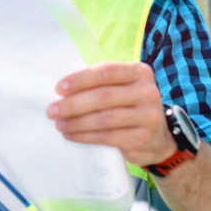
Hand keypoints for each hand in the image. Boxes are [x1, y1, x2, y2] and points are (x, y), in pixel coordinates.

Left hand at [46, 61, 176, 166]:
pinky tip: (71, 135)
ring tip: (59, 124)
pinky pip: (108, 137)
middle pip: (103, 97)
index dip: (80, 80)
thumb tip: (62, 89)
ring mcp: (148, 116)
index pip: (106, 72)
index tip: (58, 88)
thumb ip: (101, 83)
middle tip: (52, 110)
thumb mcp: (122, 88)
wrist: (158, 138)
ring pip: (104, 118)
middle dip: (73, 104)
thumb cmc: (129, 106)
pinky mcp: (144, 138)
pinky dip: (85, 136)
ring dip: (76, 122)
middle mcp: (148, 92)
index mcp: (139, 72)